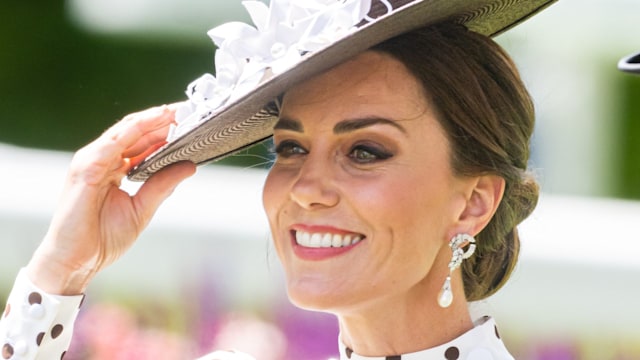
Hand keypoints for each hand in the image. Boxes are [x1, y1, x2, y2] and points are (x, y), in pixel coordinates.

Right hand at [26, 105, 195, 293]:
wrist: (76, 261)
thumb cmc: (103, 238)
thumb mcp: (143, 207)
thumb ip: (163, 185)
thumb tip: (190, 165)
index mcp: (114, 167)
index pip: (142, 140)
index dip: (166, 129)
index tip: (192, 120)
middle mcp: (102, 160)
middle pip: (136, 131)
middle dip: (163, 119)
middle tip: (191, 109)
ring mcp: (91, 162)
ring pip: (125, 131)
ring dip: (152, 120)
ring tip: (176, 111)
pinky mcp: (85, 170)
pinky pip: (111, 144)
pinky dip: (133, 131)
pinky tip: (153, 122)